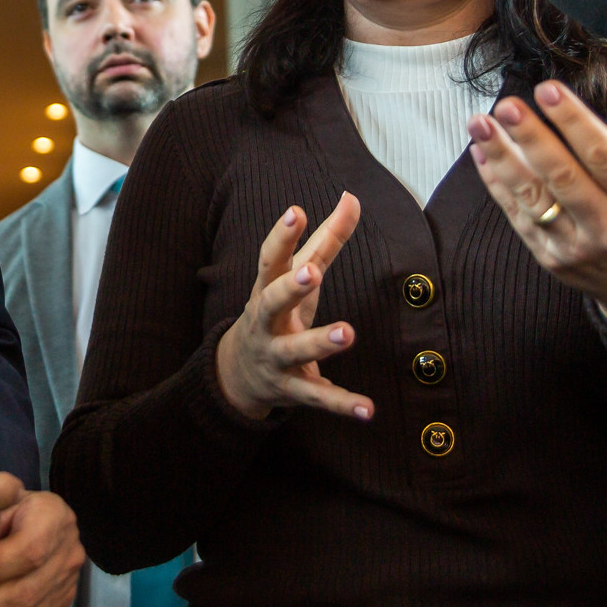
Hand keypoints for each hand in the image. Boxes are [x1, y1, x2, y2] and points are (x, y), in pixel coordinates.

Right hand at [214, 194, 372, 421]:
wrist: (238, 373)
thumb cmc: (278, 311)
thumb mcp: (298, 276)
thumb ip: (327, 239)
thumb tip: (351, 197)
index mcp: (266, 289)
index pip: (270, 260)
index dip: (282, 235)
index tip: (296, 210)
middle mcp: (266, 323)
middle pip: (272, 303)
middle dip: (290, 288)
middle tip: (310, 272)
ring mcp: (277, 357)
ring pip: (296, 351)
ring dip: (320, 343)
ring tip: (348, 332)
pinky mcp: (293, 389)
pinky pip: (318, 397)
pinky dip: (342, 404)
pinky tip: (368, 410)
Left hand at [467, 85, 606, 328]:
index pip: (602, 154)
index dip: (572, 120)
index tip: (548, 90)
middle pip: (562, 176)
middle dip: (531, 137)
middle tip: (508, 106)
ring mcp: (575, 245)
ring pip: (532, 197)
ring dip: (501, 158)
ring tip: (480, 124)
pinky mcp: (549, 256)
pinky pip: (517, 215)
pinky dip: (496, 183)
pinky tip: (482, 153)